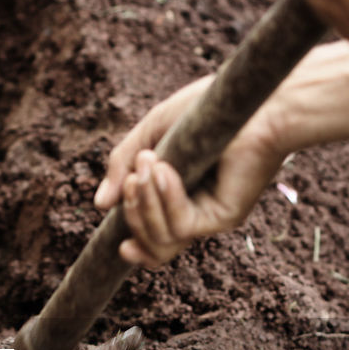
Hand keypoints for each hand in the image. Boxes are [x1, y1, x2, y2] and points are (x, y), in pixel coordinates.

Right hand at [94, 77, 285, 267]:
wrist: (247, 101)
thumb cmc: (204, 110)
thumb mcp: (151, 133)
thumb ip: (123, 165)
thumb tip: (101, 205)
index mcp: (179, 198)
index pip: (155, 238)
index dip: (135, 248)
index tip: (121, 245)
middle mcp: (197, 213)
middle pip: (153, 245)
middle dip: (133, 212)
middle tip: (134, 175)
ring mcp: (211, 217)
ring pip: (163, 242)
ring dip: (144, 207)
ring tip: (147, 167)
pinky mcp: (224, 216)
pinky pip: (181, 226)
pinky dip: (166, 199)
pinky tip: (165, 169)